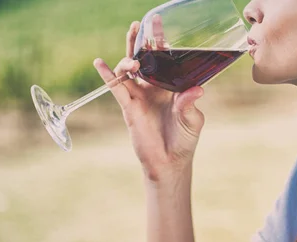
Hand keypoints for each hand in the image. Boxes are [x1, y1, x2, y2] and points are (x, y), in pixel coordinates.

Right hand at [93, 19, 204, 180]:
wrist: (169, 162)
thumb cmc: (184, 140)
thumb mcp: (192, 120)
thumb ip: (190, 104)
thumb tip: (196, 90)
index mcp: (171, 86)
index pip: (165, 59)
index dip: (161, 42)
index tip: (158, 24)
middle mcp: (154, 88)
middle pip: (145, 58)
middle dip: (141, 40)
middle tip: (139, 23)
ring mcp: (140, 96)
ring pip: (129, 69)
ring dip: (129, 57)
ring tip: (134, 54)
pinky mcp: (129, 107)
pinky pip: (116, 88)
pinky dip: (108, 75)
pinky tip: (100, 63)